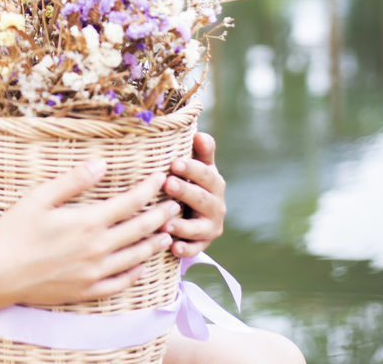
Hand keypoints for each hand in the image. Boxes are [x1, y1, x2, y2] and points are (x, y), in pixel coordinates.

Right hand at [0, 160, 180, 306]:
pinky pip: (121, 283)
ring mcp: (94, 273)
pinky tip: (141, 266)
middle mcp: (98, 248)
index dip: (148, 188)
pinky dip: (135, 272)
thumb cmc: (14, 232)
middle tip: (176, 205)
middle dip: (161, 214)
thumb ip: (73, 180)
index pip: (130, 202)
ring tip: (167, 233)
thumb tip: (101, 164)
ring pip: (136, 256)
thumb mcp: (39, 198)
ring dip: (154, 242)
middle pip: (140, 229)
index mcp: (87, 222)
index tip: (160, 178)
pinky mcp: (87, 291)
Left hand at [161, 131, 225, 258]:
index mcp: (213, 182)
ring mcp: (210, 226)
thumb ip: (200, 152)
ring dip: (183, 225)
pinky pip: (195, 249)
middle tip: (168, 184)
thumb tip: (199, 134)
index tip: (175, 162)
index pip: (206, 173)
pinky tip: (173, 248)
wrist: (194, 214)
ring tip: (166, 223)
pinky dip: (186, 249)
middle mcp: (216, 204)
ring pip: (199, 227)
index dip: (193, 168)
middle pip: (202, 198)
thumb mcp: (197, 166)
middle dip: (186, 191)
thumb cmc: (191, 182)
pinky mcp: (202, 244)